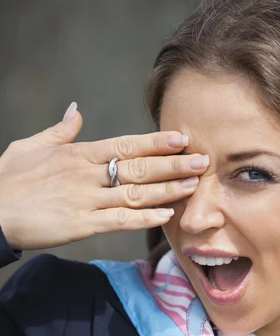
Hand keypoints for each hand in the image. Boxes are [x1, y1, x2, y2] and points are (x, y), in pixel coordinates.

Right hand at [0, 103, 207, 250]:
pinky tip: (165, 215)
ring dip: (167, 189)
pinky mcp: (80, 224)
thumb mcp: (32, 146)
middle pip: (138, 168)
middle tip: (203, 160)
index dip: (155, 142)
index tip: (181, 138)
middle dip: (173, 164)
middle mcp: (86, 175)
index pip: (125, 145)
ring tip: (194, 186)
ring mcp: (85, 200)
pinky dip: (143, 218)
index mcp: (78, 154)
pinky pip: (119, 221)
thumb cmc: (9, 179)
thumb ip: (60, 131)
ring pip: (134, 194)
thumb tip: (77, 110)